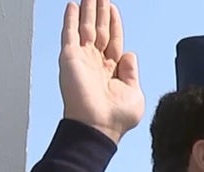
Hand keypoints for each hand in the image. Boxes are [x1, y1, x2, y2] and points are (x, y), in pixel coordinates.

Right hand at [59, 0, 143, 143]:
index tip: (112, 8)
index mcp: (112, 70)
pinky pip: (69, 34)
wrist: (99, 127)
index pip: (113, 40)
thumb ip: (131, 72)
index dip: (114, 23)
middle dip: (100, 12)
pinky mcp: (70, 58)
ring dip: (88, 10)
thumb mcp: (134, 93)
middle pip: (99, 30)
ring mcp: (82, 59)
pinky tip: (73, 5)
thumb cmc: (117, 118)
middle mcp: (96, 62)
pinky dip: (70, 19)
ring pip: (85, 27)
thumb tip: (129, 54)